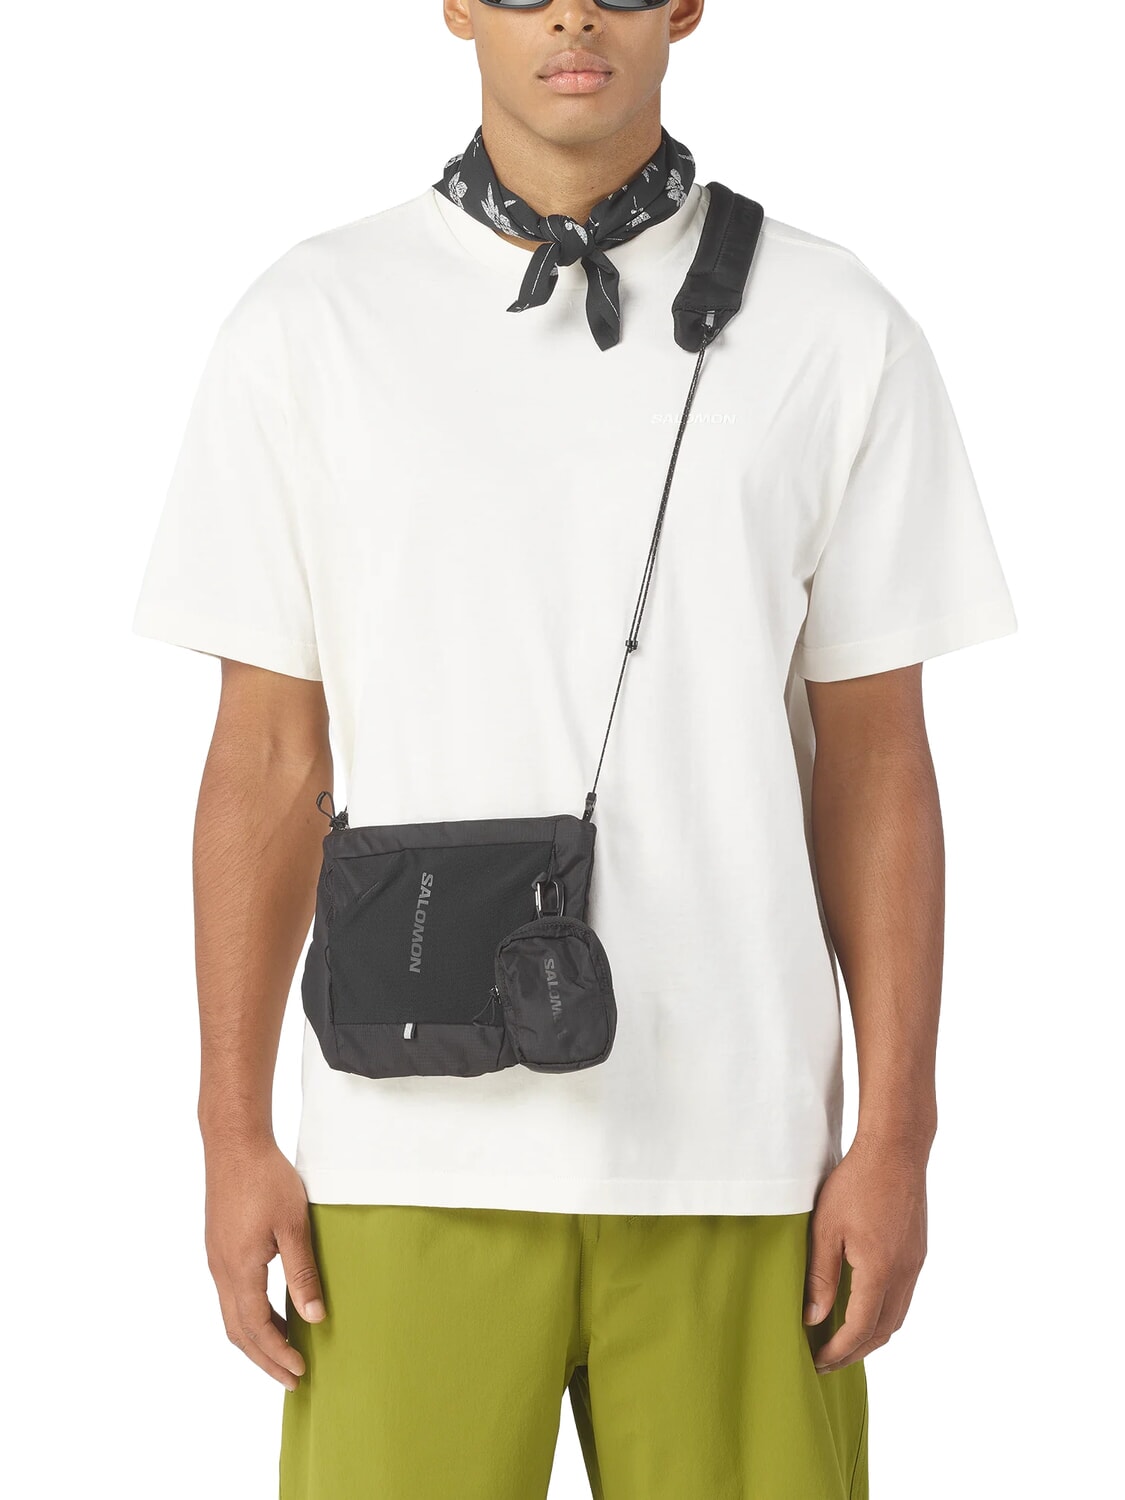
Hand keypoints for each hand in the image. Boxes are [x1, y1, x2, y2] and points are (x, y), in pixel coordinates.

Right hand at [203, 1136, 326, 1389]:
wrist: (234, 1144)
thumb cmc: (266, 1178)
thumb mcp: (293, 1224)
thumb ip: (302, 1272)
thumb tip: (314, 1317)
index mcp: (239, 1268)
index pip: (257, 1328)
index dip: (277, 1354)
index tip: (300, 1372)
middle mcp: (221, 1270)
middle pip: (238, 1331)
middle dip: (264, 1359)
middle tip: (291, 1378)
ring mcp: (216, 1259)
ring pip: (232, 1315)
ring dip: (256, 1338)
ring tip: (284, 1352)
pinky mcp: (218, 1247)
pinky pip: (231, 1295)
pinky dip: (250, 1315)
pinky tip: (272, 1311)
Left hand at [803, 1133, 927, 1372]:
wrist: (896, 1150)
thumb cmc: (857, 1183)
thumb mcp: (826, 1229)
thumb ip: (820, 1276)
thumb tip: (813, 1317)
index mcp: (880, 1272)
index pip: (859, 1329)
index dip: (838, 1352)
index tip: (817, 1362)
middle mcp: (904, 1274)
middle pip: (883, 1331)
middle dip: (855, 1352)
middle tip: (827, 1362)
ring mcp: (915, 1264)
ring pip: (897, 1317)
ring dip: (871, 1336)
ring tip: (843, 1342)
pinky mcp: (917, 1252)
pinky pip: (903, 1297)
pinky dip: (883, 1314)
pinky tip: (864, 1308)